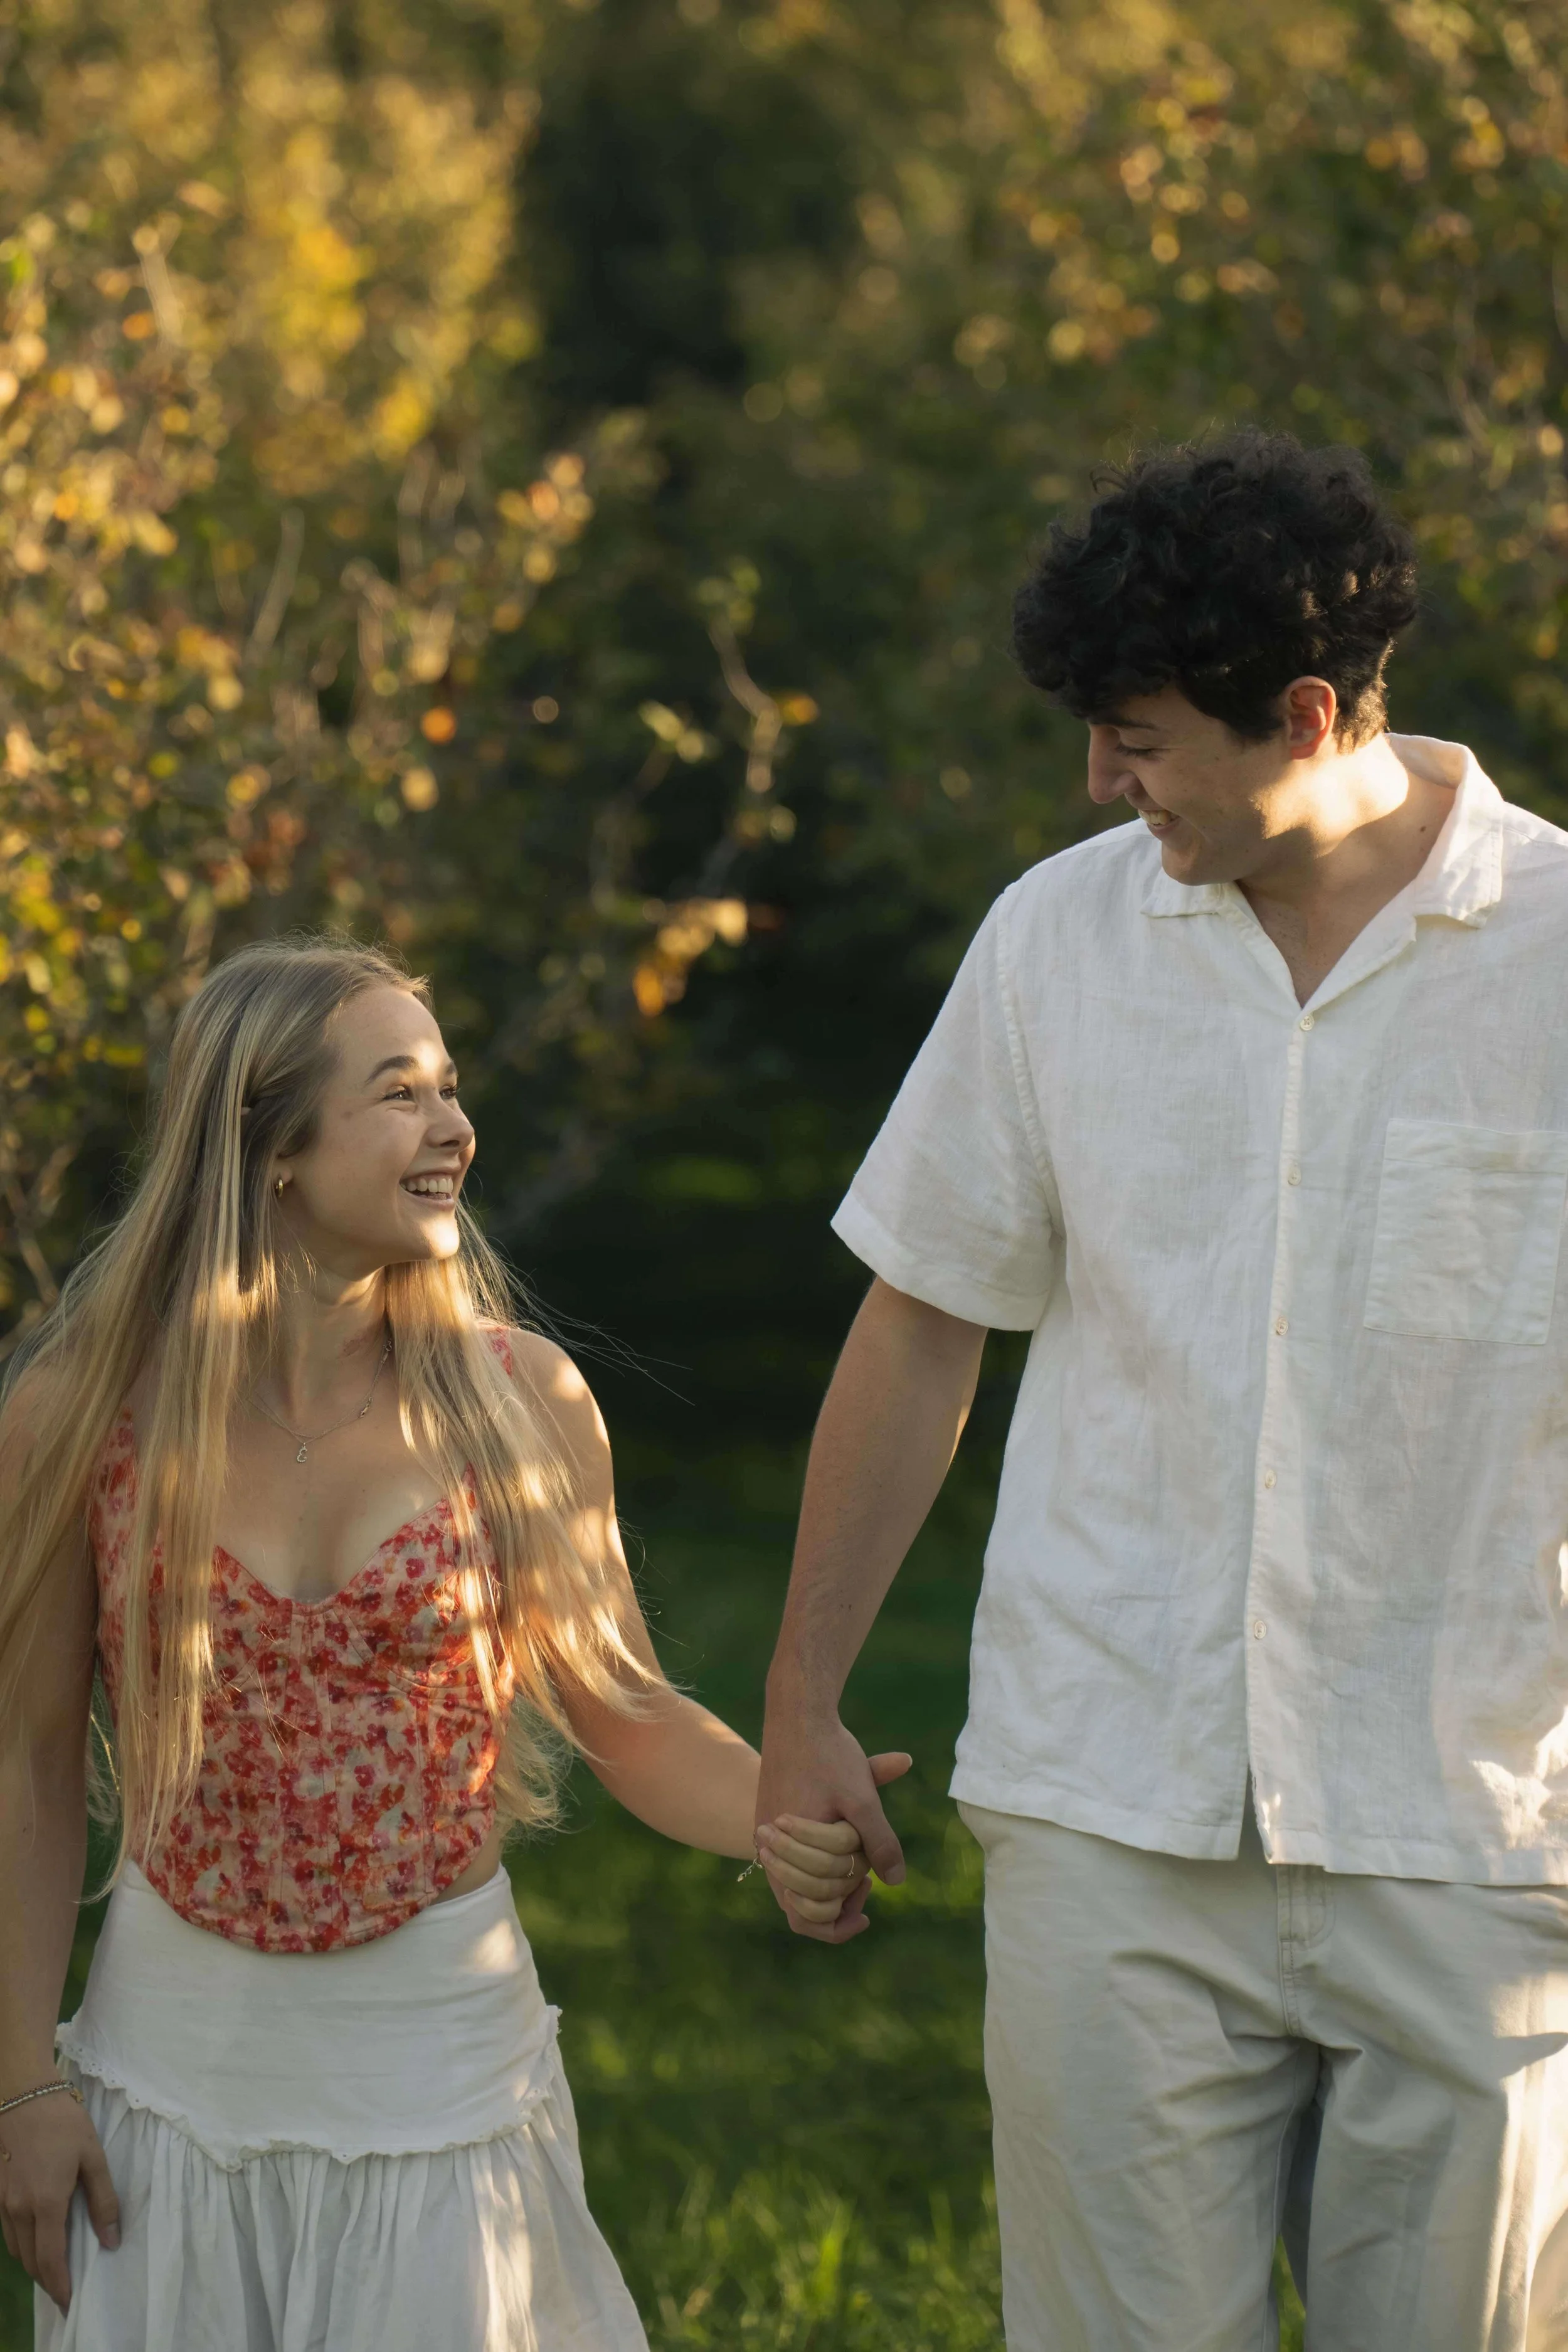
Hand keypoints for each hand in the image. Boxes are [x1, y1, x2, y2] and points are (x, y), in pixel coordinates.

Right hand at [0, 2088, 118, 2316]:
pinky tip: (37, 2241)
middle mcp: (19, 2210)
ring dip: (34, 2265)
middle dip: (48, 2281)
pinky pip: (8, 2233)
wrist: (23, 2095)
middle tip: (66, 2291)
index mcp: (45, 2203)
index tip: (70, 2303)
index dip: (60, 2286)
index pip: (50, 2260)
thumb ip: (103, 2201)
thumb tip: (111, 2241)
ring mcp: (3, 2203)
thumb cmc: (62, 2123)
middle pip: (30, 2261)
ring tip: (55, 2271)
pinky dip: (22, 2246)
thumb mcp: (93, 2157)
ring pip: (16, 2249)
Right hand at [756, 1701, 911, 1942]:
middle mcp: (769, 1850)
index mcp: (787, 1848)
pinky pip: (790, 1866)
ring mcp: (767, 1839)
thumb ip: (879, 1841)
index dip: (842, 1915)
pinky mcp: (770, 1825)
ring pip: (794, 1888)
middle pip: (803, 1905)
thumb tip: (896, 1882)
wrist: (798, 1715)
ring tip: (859, 1871)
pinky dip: (817, 1870)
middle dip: (839, 1901)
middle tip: (866, 1881)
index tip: (869, 1893)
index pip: (810, 1911)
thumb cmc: (829, 1755)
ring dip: (828, 1888)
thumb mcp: (862, 1799)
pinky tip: (844, 1853)